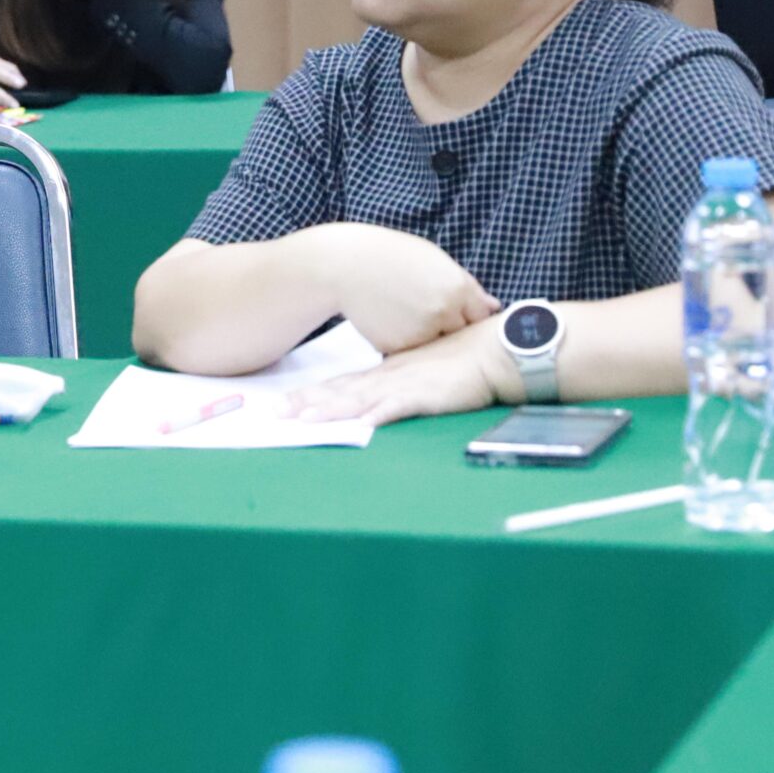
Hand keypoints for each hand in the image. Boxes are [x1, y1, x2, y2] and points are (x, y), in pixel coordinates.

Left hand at [283, 317, 512, 426]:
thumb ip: (404, 379)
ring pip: (361, 400)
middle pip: (342, 392)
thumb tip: (384, 391)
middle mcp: (390, 376)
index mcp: (389, 371)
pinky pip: (398, 407)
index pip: (344, 383)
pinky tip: (360, 425)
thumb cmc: (466, 358)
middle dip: (307, 403)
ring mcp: (407, 384)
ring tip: (303, 421)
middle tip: (275, 413)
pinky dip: (378, 416)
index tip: (285, 401)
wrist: (498, 347)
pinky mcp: (428, 394)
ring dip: (332, 411)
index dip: (313, 393)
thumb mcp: (427, 368)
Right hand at [319, 224, 500, 353]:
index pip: (480, 316)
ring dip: (429, 337)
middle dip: (450, 328)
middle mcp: (443, 313)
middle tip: (427, 311)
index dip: (469, 314)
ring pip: (436, 346)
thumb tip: (493, 307)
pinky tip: (391, 320)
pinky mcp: (398, 348)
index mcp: (457, 289)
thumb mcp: (433, 260)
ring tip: (406, 313)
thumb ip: (465, 285)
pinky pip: (411, 351)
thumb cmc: (391, 256)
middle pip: (460, 334)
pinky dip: (405, 342)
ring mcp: (420, 334)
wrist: (345, 265)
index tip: (459, 311)